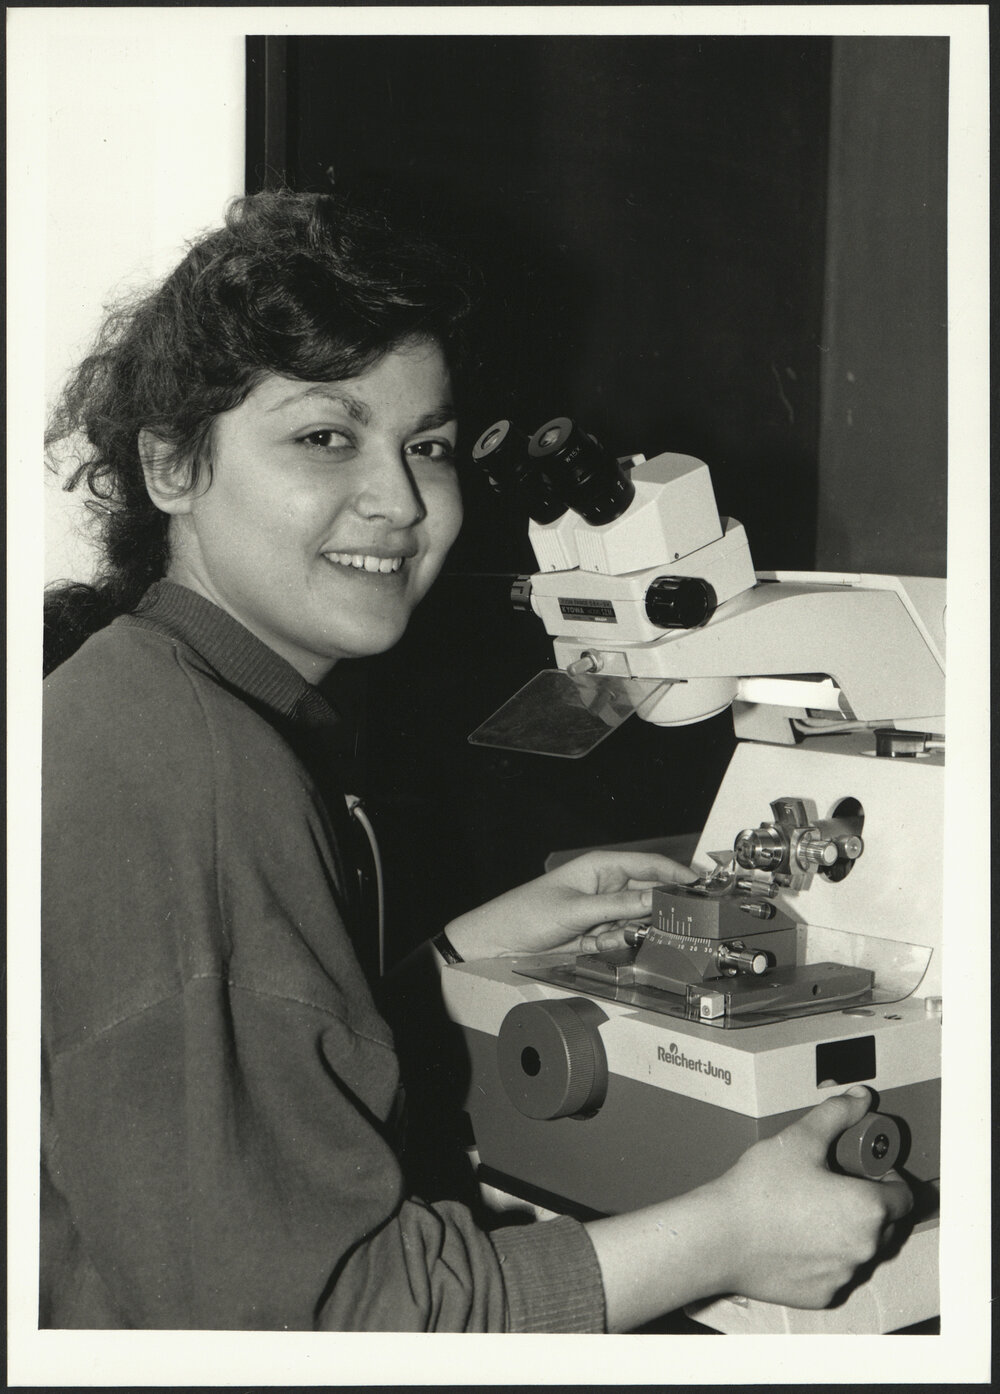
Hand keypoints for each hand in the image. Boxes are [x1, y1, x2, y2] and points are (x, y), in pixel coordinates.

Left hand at [443, 849, 694, 960]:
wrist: (497, 944)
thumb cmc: (525, 913)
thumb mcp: (576, 909)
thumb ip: (618, 906)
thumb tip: (656, 899)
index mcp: (600, 867)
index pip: (649, 865)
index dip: (676, 874)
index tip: (700, 885)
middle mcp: (605, 887)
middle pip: (648, 894)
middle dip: (661, 908)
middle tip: (682, 920)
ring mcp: (602, 912)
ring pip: (638, 920)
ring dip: (639, 930)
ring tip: (631, 936)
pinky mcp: (596, 935)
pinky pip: (623, 939)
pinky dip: (621, 944)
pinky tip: (607, 945)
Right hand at [586, 1085, 913, 1331]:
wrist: (720, 1237)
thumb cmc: (760, 1188)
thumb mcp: (799, 1138)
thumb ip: (837, 1115)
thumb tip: (861, 1098)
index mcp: (868, 1209)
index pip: (903, 1195)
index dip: (886, 1177)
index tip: (862, 1169)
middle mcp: (865, 1248)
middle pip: (884, 1224)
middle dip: (867, 1203)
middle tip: (833, 1184)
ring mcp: (844, 1275)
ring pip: (859, 1249)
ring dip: (847, 1231)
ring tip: (811, 1210)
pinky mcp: (822, 1294)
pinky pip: (835, 1272)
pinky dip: (825, 1256)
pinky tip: (797, 1238)